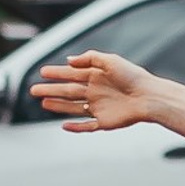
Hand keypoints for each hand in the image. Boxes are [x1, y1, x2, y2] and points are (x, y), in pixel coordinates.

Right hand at [29, 50, 161, 130]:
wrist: (151, 97)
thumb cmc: (134, 77)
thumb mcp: (111, 61)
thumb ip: (90, 58)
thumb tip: (69, 60)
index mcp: (98, 77)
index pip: (72, 74)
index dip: (57, 73)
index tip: (42, 72)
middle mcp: (97, 92)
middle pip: (68, 91)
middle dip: (51, 90)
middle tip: (33, 90)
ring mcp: (100, 108)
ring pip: (73, 107)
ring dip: (58, 106)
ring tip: (43, 103)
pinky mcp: (105, 122)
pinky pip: (87, 126)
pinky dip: (75, 127)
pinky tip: (64, 125)